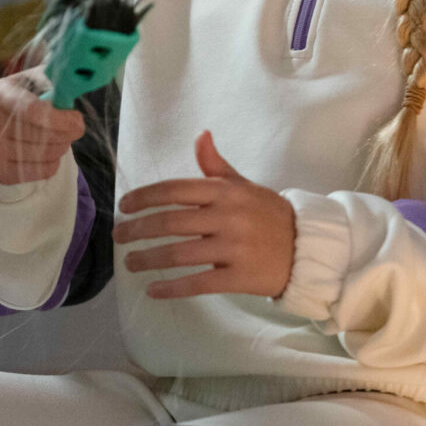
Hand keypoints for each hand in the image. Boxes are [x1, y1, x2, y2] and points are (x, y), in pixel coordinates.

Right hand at [0, 68, 84, 184]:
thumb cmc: (21, 95)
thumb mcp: (34, 80)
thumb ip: (55, 81)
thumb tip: (77, 84)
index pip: (32, 111)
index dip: (61, 119)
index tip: (77, 118)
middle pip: (42, 136)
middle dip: (68, 133)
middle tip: (75, 127)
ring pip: (43, 155)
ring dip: (62, 147)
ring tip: (62, 137)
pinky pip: (39, 172)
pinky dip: (53, 164)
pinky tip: (50, 151)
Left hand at [114, 131, 296, 298]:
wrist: (307, 248)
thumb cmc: (268, 214)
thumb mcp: (243, 185)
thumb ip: (216, 166)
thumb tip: (200, 135)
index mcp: (225, 192)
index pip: (175, 190)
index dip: (144, 197)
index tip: (123, 207)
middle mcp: (228, 217)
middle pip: (170, 222)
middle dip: (138, 230)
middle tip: (118, 237)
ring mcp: (234, 248)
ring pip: (179, 254)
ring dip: (148, 259)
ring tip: (129, 263)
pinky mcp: (239, 277)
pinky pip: (198, 283)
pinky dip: (172, 288)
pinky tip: (153, 290)